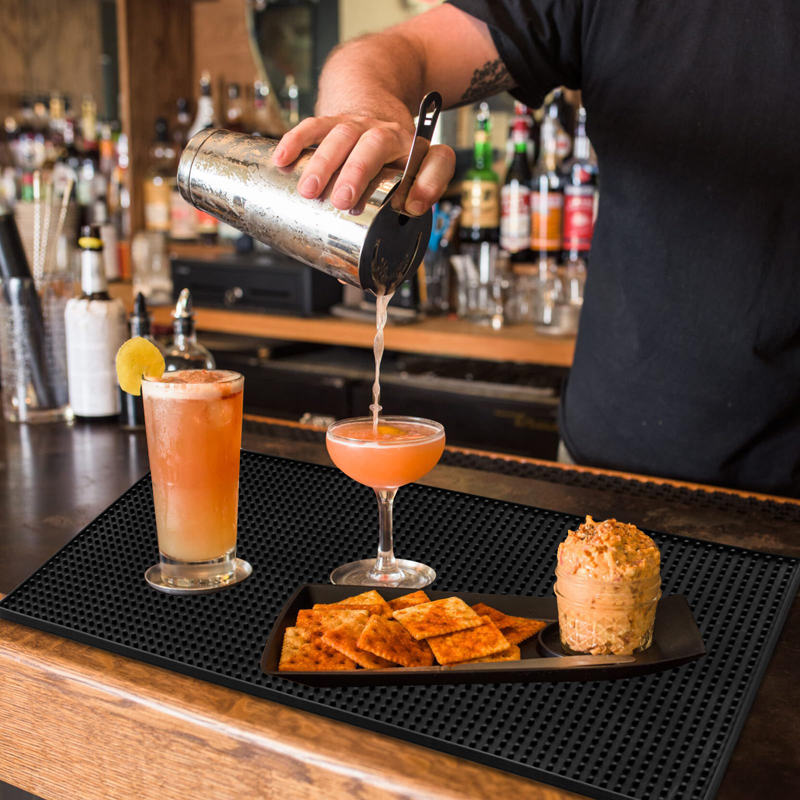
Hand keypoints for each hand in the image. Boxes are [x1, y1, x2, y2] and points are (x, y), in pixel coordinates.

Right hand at [272, 115, 455, 214]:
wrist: (372, 106)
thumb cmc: (391, 155)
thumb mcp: (413, 174)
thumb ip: (415, 197)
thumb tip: (401, 218)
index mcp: (414, 150)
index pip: (435, 160)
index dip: (429, 182)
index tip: (414, 206)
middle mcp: (387, 134)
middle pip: (375, 145)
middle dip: (357, 172)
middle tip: (341, 201)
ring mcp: (357, 126)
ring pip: (341, 136)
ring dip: (323, 163)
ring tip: (308, 191)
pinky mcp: (331, 123)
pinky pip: (313, 127)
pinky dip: (296, 141)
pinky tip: (282, 159)